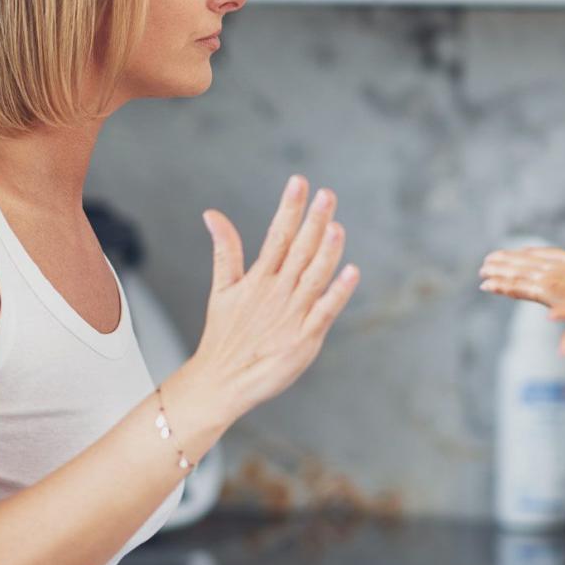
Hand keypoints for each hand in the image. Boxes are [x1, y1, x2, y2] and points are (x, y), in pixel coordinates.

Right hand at [191, 176, 359, 421]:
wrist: (222, 382)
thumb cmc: (225, 337)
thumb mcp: (222, 289)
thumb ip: (224, 250)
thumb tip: (212, 213)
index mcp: (259, 278)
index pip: (278, 235)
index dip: (289, 208)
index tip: (299, 182)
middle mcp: (277, 292)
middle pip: (299, 250)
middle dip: (313, 221)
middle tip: (327, 194)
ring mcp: (292, 314)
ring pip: (314, 275)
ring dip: (326, 251)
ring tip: (336, 225)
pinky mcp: (305, 338)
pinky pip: (325, 311)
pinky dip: (338, 292)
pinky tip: (352, 272)